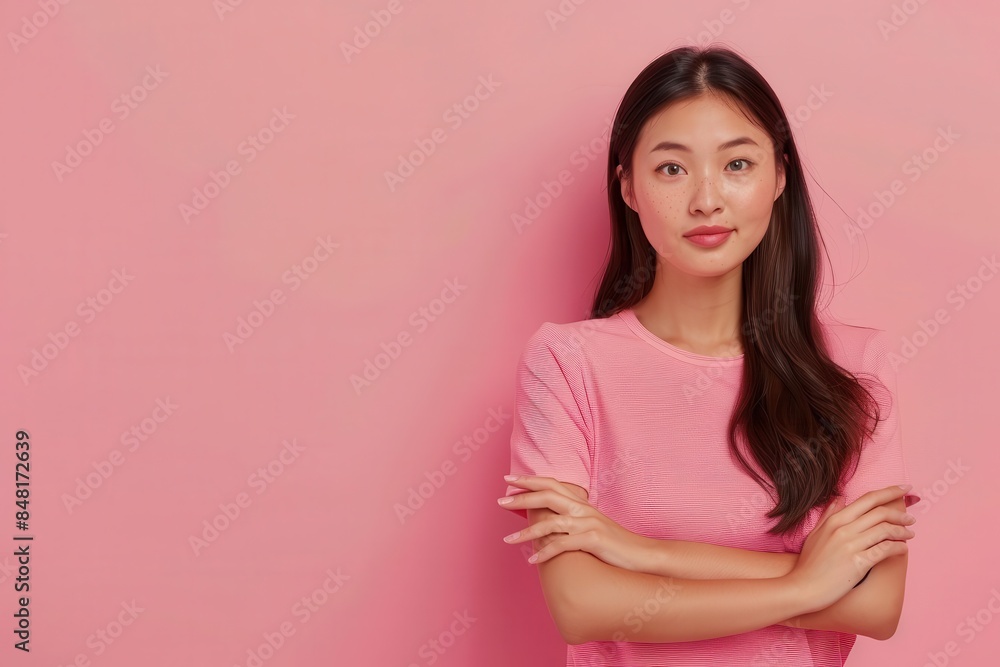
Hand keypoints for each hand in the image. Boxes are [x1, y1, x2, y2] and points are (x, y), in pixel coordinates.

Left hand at [499, 475, 652, 570]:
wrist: (642, 555)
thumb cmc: (615, 544)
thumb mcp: (593, 527)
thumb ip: (572, 521)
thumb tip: (549, 523)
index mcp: (581, 504)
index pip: (552, 485)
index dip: (530, 480)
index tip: (509, 478)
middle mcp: (583, 510)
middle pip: (547, 496)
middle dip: (521, 497)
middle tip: (500, 500)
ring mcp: (588, 524)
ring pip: (550, 523)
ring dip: (526, 532)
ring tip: (508, 540)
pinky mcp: (593, 540)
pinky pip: (562, 546)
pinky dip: (545, 553)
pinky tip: (532, 560)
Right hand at [787, 484, 915, 612]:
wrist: (803, 588)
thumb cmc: (809, 564)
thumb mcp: (815, 534)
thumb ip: (828, 515)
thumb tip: (839, 498)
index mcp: (835, 520)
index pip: (867, 499)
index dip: (889, 492)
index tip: (904, 489)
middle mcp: (843, 529)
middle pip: (879, 512)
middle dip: (900, 513)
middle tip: (911, 518)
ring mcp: (851, 545)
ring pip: (885, 530)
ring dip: (902, 531)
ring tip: (910, 534)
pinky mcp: (858, 563)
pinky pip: (884, 550)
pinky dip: (898, 548)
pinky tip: (903, 549)